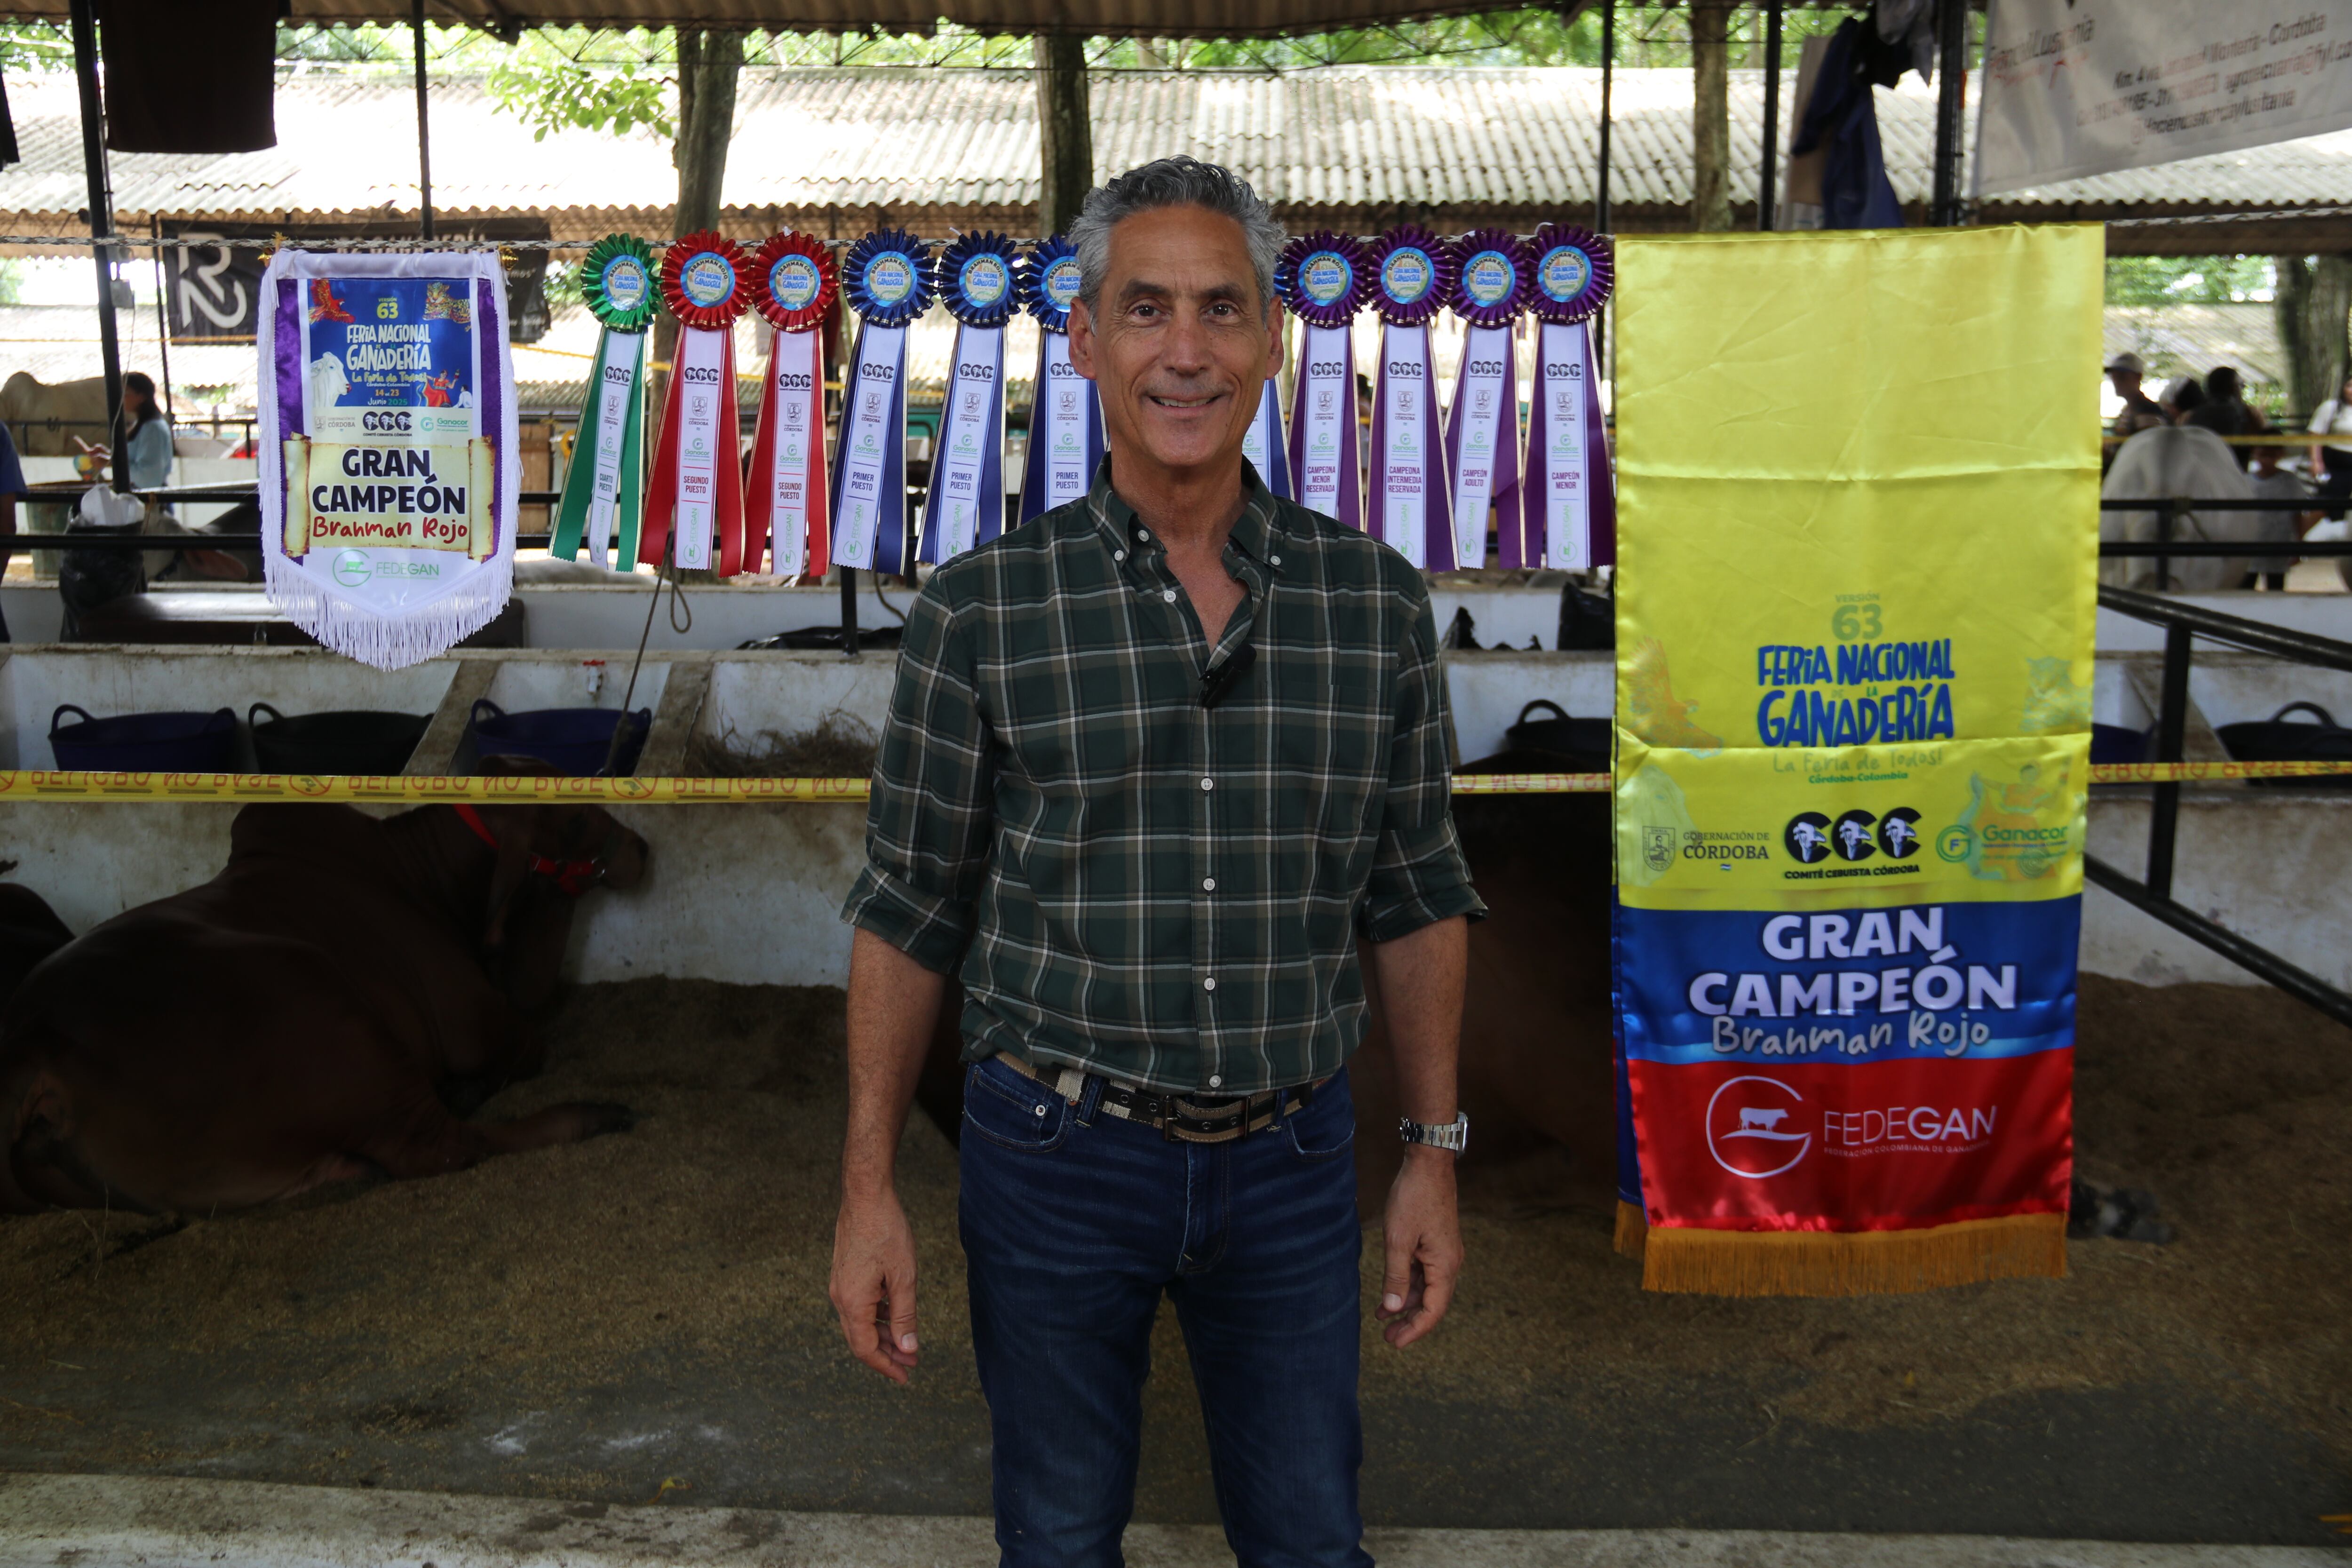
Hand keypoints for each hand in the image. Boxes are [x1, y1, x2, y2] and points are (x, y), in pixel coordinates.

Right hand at [830, 1189, 919, 1382]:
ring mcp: (840, 1286)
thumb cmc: (887, 1232)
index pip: (866, 1349)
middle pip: (860, 1340)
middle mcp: (840, 1298)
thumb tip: (908, 1349)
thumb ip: (905, 1315)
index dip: (886, 1366)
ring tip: (907, 1344)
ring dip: (883, 1335)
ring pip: (860, 1323)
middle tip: (911, 1364)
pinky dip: (877, 1317)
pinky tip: (894, 1316)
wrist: (865, 1197)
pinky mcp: (844, 1274)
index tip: (906, 1377)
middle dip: (886, 1355)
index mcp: (853, 1303)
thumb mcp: (904, 1276)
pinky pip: (859, 1306)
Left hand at [1376, 1147, 1461, 1348]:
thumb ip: (1395, 1276)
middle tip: (1387, 1338)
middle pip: (1432, 1303)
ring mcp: (1444, 1253)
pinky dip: (1407, 1284)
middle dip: (1410, 1322)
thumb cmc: (1413, 1199)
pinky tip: (1389, 1291)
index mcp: (1445, 1266)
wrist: (1427, 1165)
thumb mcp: (1398, 1240)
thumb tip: (1392, 1309)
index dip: (1415, 1330)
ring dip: (1405, 1303)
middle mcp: (1450, 1263)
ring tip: (1382, 1317)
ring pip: (1426, 1288)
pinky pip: (1424, 1272)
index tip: (1395, 1344)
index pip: (1433, 1310)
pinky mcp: (1436, 1243)